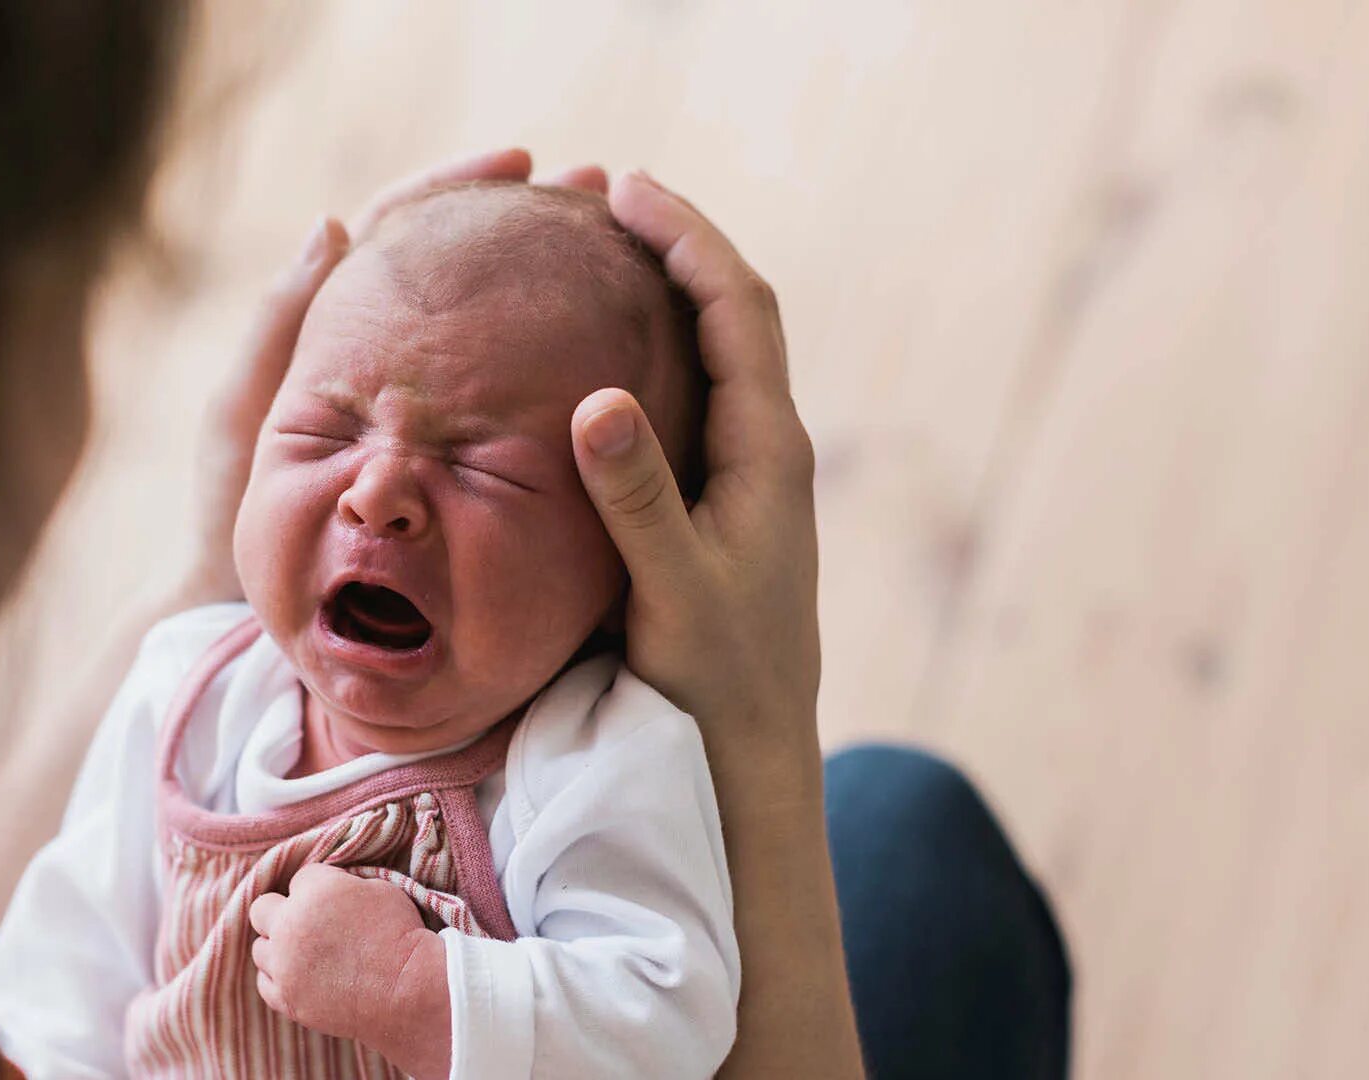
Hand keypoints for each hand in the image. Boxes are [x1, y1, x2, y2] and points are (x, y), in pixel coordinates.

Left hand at [175, 148, 609, 605]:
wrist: (248, 609)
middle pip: (467, 267)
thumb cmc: (232, 515)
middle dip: (532, 224)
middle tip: (598, 191)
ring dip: (554, 284)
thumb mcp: (245, 413)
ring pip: (497, 329)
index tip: (520, 162)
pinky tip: (609, 354)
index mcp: (337, 327)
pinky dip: (554, 367)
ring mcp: (429, 409)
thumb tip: (335, 224)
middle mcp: (392, 357)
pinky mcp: (456, 460)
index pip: (405, 228)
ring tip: (621, 251)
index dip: (459, 187)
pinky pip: (510, 401)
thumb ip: (279, 325)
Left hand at [248, 865, 450, 1078]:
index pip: (300, 878)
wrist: (409, 990)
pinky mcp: (287, 999)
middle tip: (307, 923)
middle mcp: (289, 925)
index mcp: (314, 891)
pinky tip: (301, 976)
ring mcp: (284, 966)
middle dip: (282, 911)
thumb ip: (342, 884)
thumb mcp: (379, 889)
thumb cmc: (402, 936)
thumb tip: (330, 889)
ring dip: (279, 947)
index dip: (320, 888)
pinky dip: (279, 978)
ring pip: (260, 949)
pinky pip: (265, 983)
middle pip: (262, 909)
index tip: (336, 902)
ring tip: (307, 954)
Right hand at [571, 170, 820, 734]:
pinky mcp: (725, 503)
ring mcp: (751, 475)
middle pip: (734, 313)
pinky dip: (657, 349)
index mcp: (768, 451)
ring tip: (604, 250)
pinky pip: (696, 396)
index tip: (625, 189)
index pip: (737, 309)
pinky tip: (607, 354)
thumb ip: (637, 499)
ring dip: (670, 290)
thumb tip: (598, 398)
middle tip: (605, 196)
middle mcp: (769, 449)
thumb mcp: (672, 591)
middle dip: (677, 244)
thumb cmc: (717, 679)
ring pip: (717, 352)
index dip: (687, 238)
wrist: (752, 753)